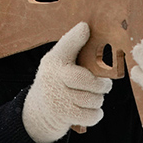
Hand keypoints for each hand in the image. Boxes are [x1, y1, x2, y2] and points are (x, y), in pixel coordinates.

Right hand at [22, 22, 112, 142]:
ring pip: (93, 99)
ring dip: (98, 100)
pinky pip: (91, 116)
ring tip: (92, 97)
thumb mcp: (57, 61)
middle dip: (103, 85)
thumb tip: (85, 27)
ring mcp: (58, 98)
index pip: (67, 47)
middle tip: (104, 85)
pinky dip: (95, 114)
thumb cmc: (57, 81)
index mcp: (54, 61)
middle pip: (91, 81)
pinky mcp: (63, 116)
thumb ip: (72, 46)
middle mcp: (53, 77)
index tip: (86, 27)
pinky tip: (92, 110)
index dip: (76, 38)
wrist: (38, 111)